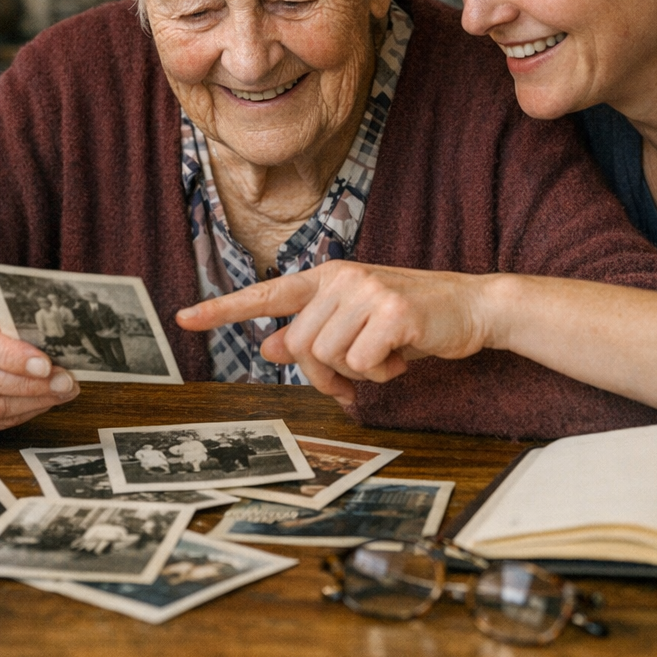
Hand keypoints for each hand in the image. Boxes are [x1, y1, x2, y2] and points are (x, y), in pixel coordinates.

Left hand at [175, 261, 492, 403]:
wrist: (471, 308)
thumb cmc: (411, 320)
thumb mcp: (357, 324)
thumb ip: (313, 333)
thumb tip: (268, 345)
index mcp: (328, 278)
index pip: (268, 293)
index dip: (224, 310)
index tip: (185, 319)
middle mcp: (342, 277)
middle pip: (301, 344)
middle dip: (323, 374)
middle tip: (353, 379)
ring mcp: (367, 291)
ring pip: (327, 356)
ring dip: (356, 373)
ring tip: (384, 358)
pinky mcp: (392, 311)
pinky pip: (360, 362)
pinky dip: (380, 372)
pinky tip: (400, 357)